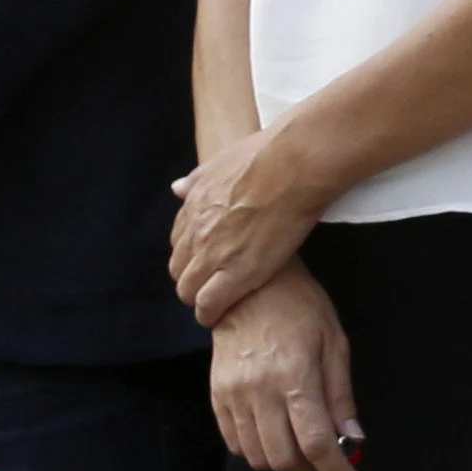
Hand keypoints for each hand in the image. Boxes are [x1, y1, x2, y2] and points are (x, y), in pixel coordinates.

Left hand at [168, 125, 337, 324]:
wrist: (293, 164)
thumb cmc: (268, 154)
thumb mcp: (222, 160)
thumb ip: (198, 179)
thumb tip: (177, 188)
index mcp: (194, 206)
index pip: (179, 242)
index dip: (193, 254)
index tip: (207, 259)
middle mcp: (196, 233)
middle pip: (179, 270)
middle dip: (193, 278)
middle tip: (214, 282)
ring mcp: (213, 254)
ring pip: (189, 291)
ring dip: (200, 298)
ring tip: (220, 301)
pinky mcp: (237, 273)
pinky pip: (209, 305)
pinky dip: (210, 313)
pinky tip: (220, 315)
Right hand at [209, 268, 363, 470]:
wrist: (249, 286)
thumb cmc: (300, 307)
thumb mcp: (334, 343)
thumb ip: (341, 396)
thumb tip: (353, 439)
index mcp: (295, 376)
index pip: (316, 442)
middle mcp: (260, 391)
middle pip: (283, 458)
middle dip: (311, 470)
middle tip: (327, 459)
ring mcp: (233, 395)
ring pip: (257, 457)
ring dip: (284, 462)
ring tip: (302, 446)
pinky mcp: (217, 396)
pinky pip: (234, 443)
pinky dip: (257, 451)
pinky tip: (275, 435)